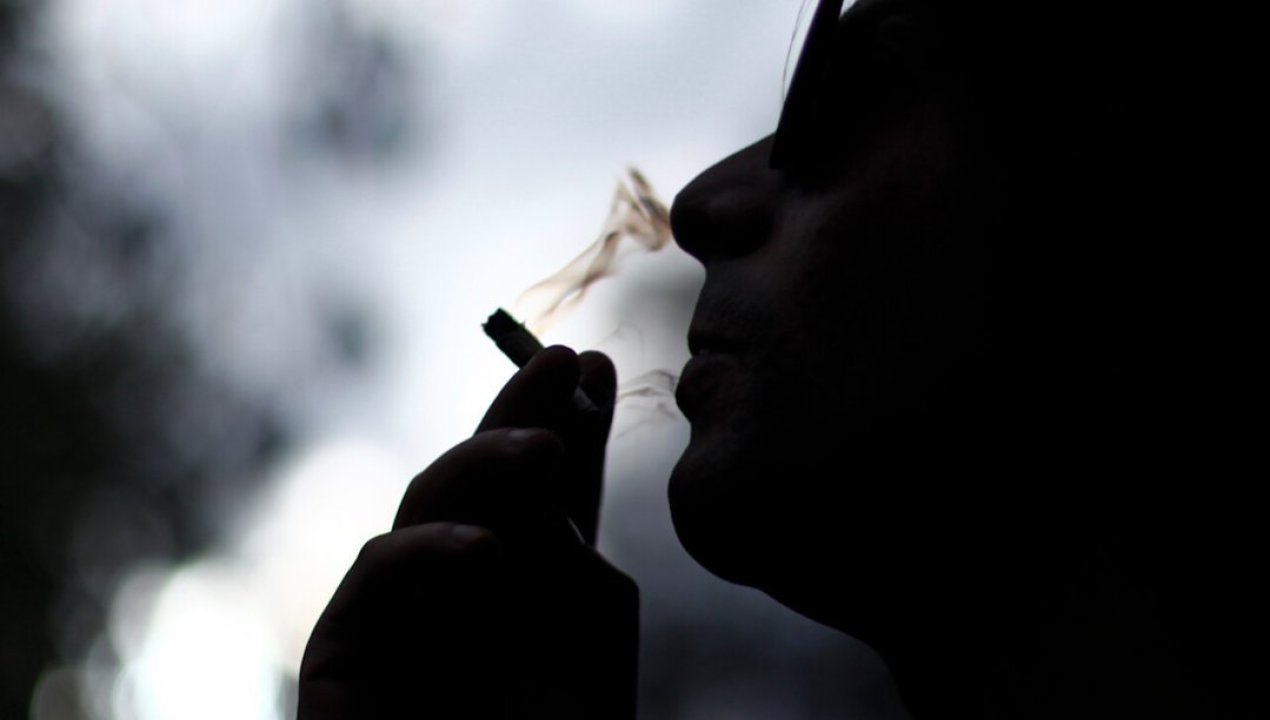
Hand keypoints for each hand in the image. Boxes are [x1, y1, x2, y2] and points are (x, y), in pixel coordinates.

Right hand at [297, 347, 638, 718]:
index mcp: (527, 586)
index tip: (591, 365)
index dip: (565, 427)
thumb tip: (541, 465)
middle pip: (482, 480)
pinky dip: (431, 556)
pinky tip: (490, 554)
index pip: (543, 492)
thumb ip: (568, 546)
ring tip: (547, 449)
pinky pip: (375, 576)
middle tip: (558, 362)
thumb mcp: (586, 629)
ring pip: (423, 505)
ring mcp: (401, 613)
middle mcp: (462, 587)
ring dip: (483, 466)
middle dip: (519, 416)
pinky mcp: (342, 649)